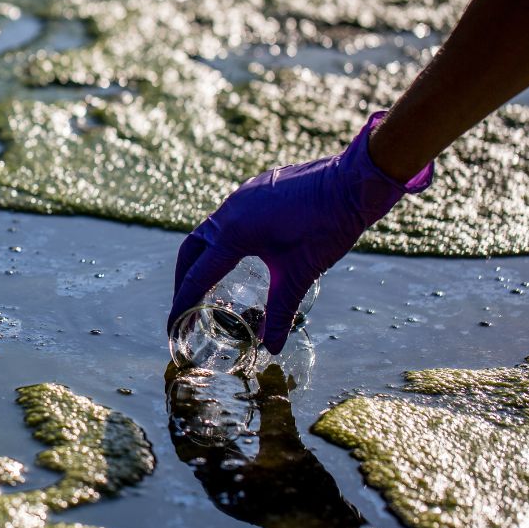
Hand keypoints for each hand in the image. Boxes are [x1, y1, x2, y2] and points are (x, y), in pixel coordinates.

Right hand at [167, 112, 432, 353]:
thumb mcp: (302, 272)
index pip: (197, 276)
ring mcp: (241, 197)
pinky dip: (219, 242)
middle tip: (185, 306)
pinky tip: (236, 254)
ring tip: (205, 283)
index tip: (174, 326)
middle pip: (190, 250)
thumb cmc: (330, 224)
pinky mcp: (255, 190)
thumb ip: (281, 310)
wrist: (355, 179)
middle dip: (183, 280)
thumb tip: (270, 347)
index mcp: (234, 233)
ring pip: (207, 232)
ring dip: (200, 259)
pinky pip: (225, 218)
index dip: (183, 304)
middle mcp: (229, 211)